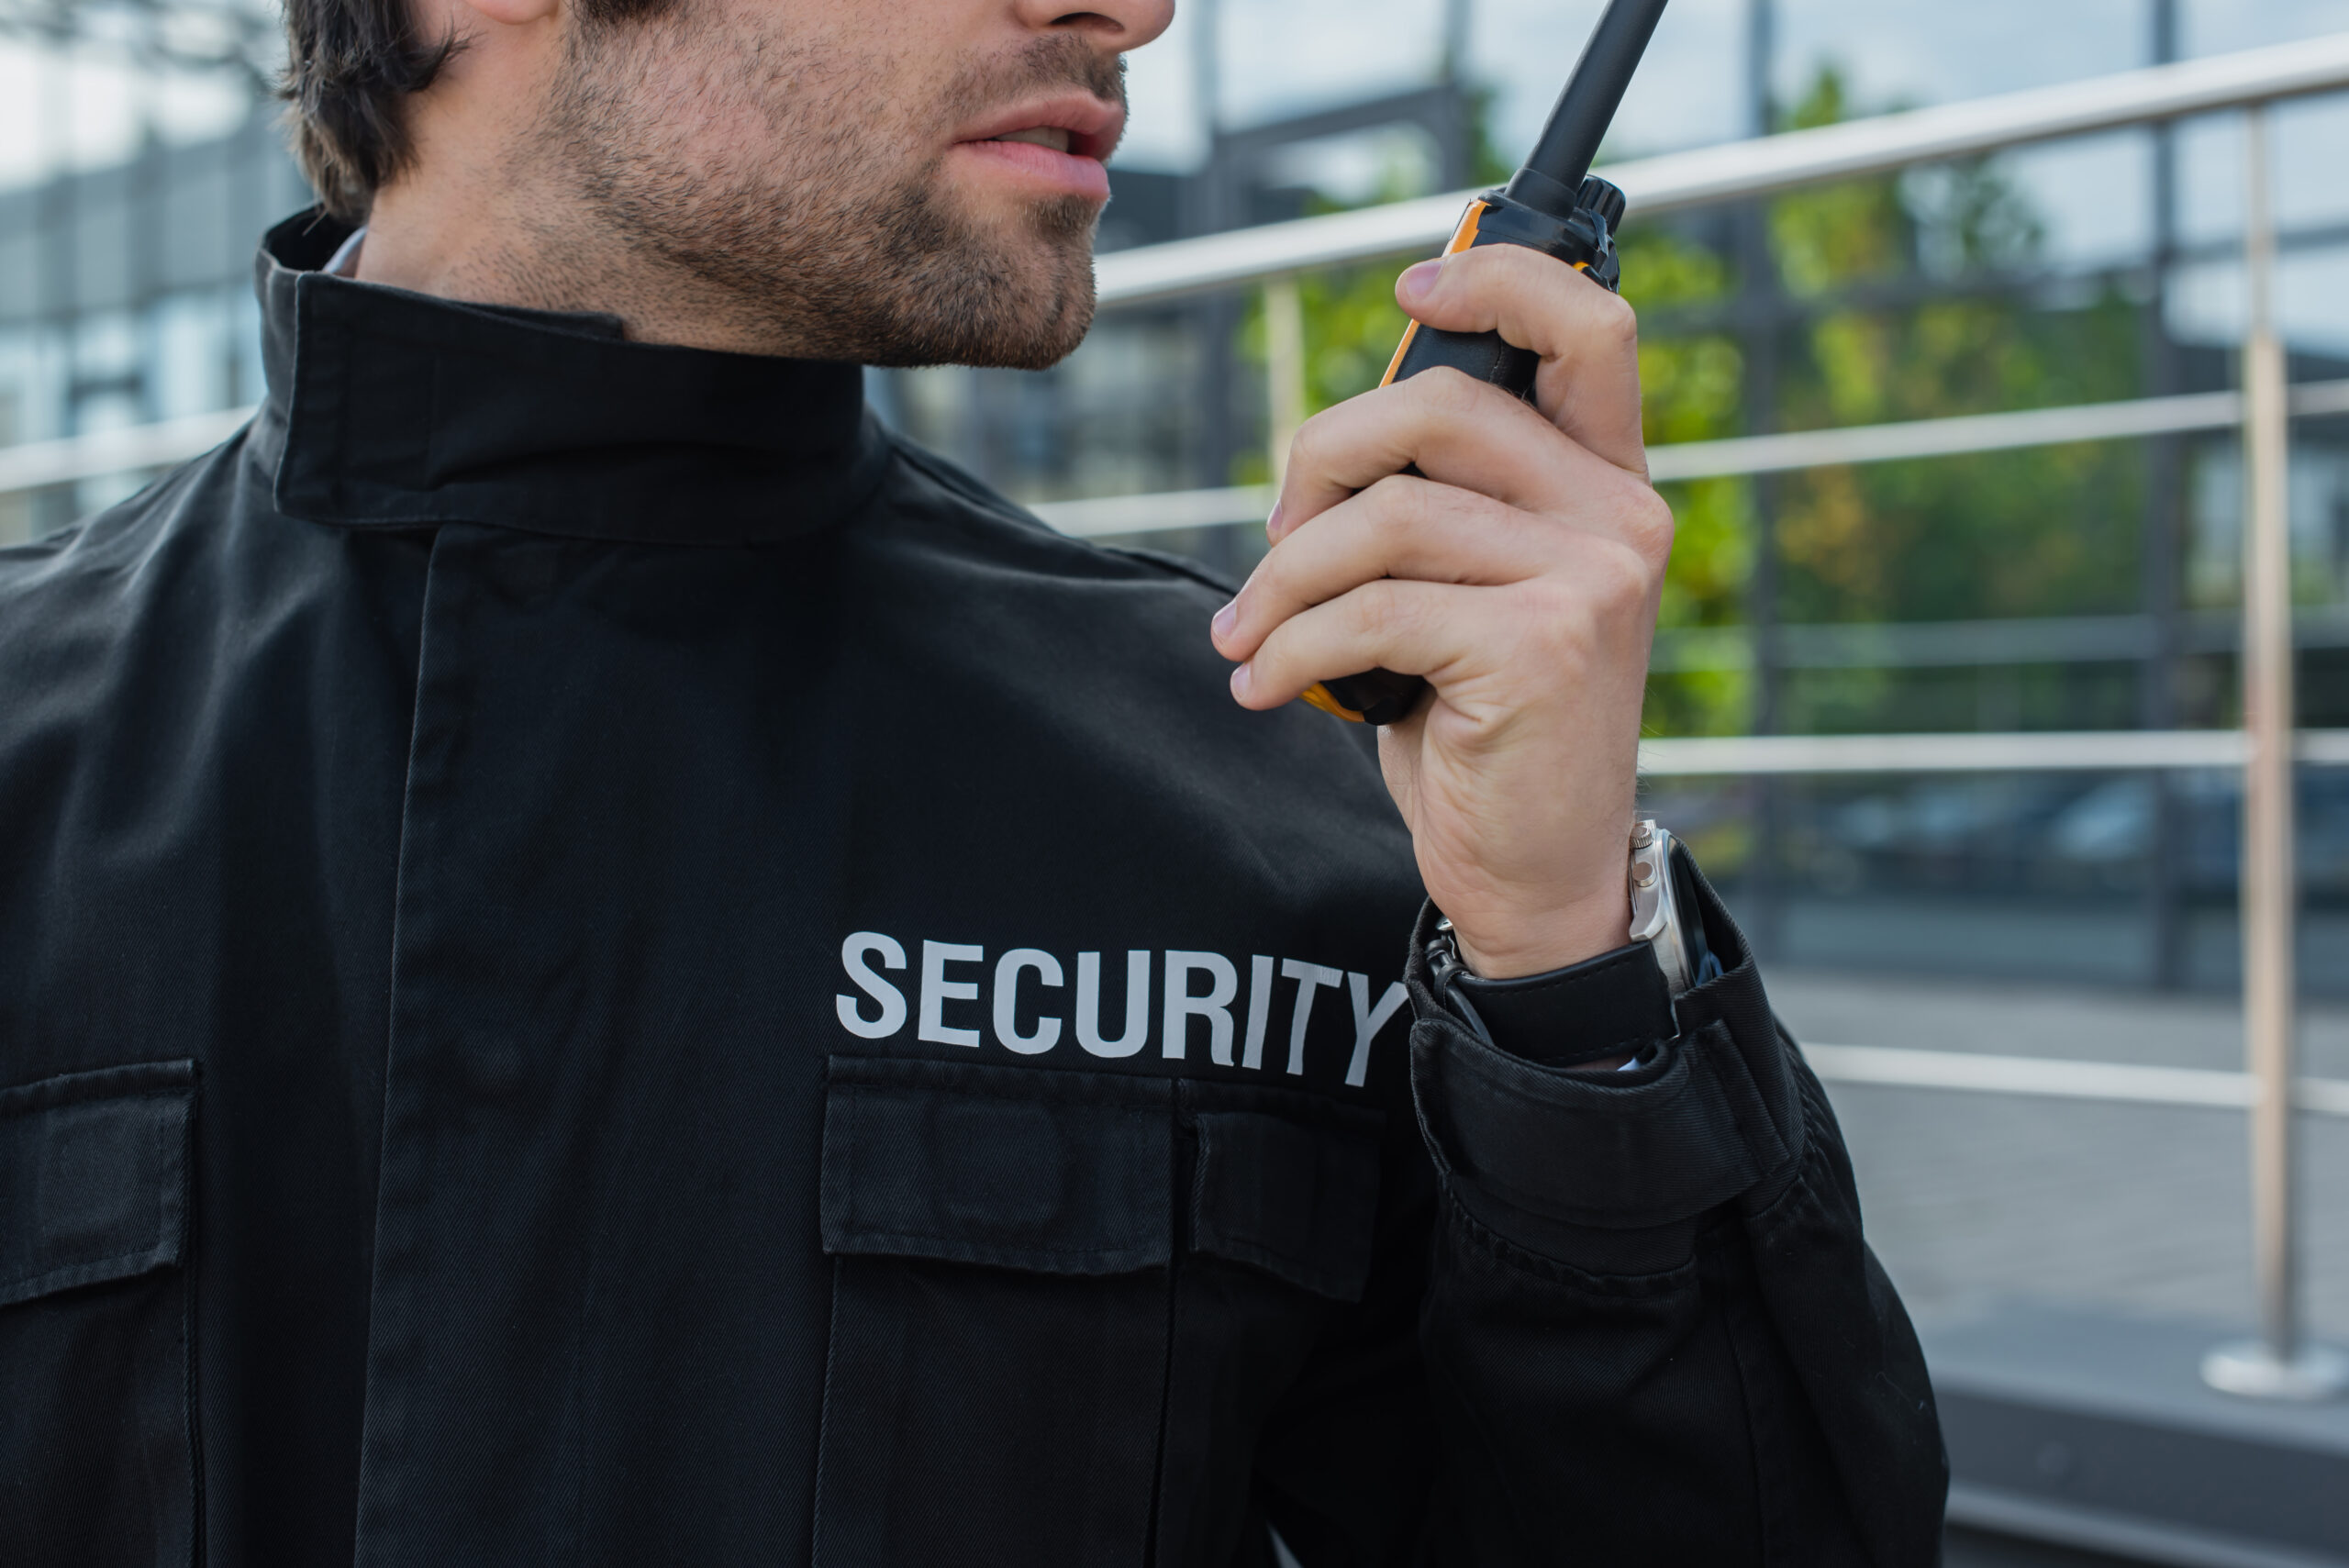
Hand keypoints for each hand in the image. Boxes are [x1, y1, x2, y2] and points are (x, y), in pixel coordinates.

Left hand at [1208, 245, 1670, 977]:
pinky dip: (1292, 645)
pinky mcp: (1540, 649)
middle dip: (1321, 459)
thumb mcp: (1471, 592)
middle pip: (1438, 406)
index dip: (1495, 276)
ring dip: (1286, 577)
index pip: (1588, 326)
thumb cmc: (1484, 725)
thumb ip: (1441, 501)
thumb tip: (1333, 438)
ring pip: (1387, 516)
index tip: (1406, 292)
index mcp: (1607, 482)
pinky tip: (1265, 685)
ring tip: (1252, 634)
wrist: (1537, 871)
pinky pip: (1371, 610)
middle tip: (1277, 539)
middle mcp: (1619, 516)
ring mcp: (1591, 580)